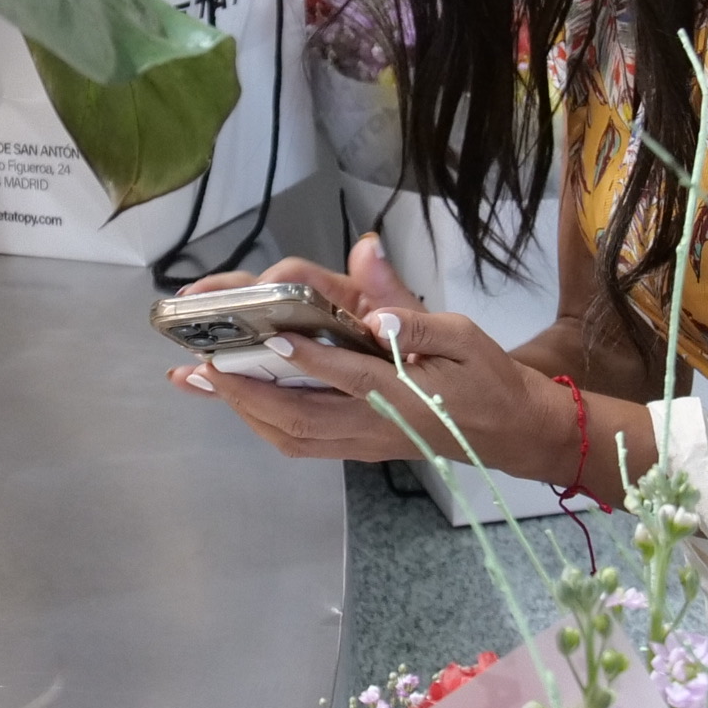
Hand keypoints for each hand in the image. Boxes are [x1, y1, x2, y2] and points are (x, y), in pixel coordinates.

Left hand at [163, 235, 565, 477]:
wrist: (509, 432)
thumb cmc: (486, 378)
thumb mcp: (464, 334)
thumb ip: (410, 307)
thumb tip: (369, 259)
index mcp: (406, 396)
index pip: (350, 377)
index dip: (308, 359)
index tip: (269, 336)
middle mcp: (375, 427)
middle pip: (300, 420)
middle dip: (246, 393)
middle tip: (200, 366)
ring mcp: (362, 443)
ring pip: (291, 436)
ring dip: (241, 409)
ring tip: (197, 381)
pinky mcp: (356, 448)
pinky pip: (299, 442)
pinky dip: (260, 420)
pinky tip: (234, 396)